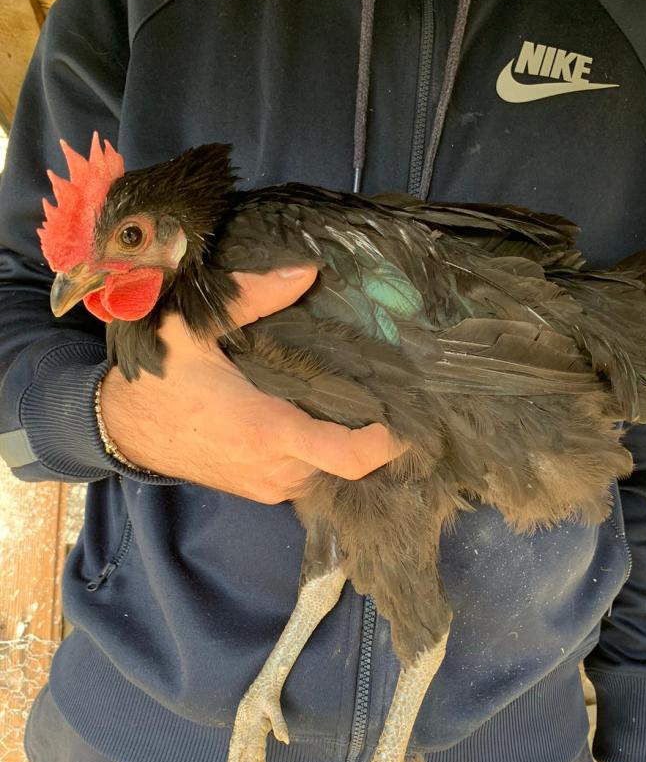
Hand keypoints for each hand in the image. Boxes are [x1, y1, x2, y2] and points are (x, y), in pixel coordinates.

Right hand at [99, 266, 400, 501]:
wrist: (124, 430)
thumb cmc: (159, 381)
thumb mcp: (194, 328)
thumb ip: (251, 298)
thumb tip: (307, 271)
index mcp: (270, 432)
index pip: (350, 457)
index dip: (387, 442)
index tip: (405, 416)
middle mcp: (279, 470)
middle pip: (347, 460)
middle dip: (366, 429)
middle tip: (380, 389)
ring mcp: (271, 485)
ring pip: (328, 468)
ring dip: (340, 439)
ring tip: (350, 399)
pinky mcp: (263, 491)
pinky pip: (308, 474)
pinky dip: (319, 451)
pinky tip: (316, 417)